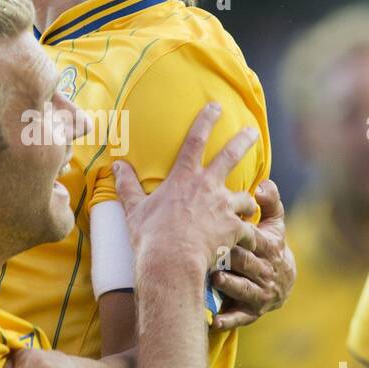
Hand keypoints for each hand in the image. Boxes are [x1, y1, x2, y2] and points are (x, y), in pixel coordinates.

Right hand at [113, 103, 258, 272]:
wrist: (171, 261)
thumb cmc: (150, 235)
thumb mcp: (134, 208)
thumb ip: (127, 185)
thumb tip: (116, 166)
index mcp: (184, 177)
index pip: (195, 140)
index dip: (206, 120)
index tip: (215, 106)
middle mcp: (208, 187)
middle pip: (231, 156)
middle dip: (243, 140)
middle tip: (252, 131)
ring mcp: (224, 207)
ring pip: (246, 198)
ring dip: (247, 203)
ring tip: (249, 208)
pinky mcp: (235, 229)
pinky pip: (249, 231)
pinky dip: (250, 237)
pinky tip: (249, 243)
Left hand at [212, 179, 297, 331]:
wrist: (284, 281)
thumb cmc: (269, 245)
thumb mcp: (274, 224)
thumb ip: (270, 202)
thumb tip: (264, 184)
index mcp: (269, 248)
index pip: (255, 240)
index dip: (241, 234)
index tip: (223, 226)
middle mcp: (266, 271)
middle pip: (246, 263)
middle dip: (230, 257)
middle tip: (209, 250)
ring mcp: (259, 293)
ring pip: (244, 289)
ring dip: (230, 285)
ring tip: (214, 279)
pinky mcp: (252, 312)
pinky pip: (240, 317)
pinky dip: (227, 319)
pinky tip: (213, 320)